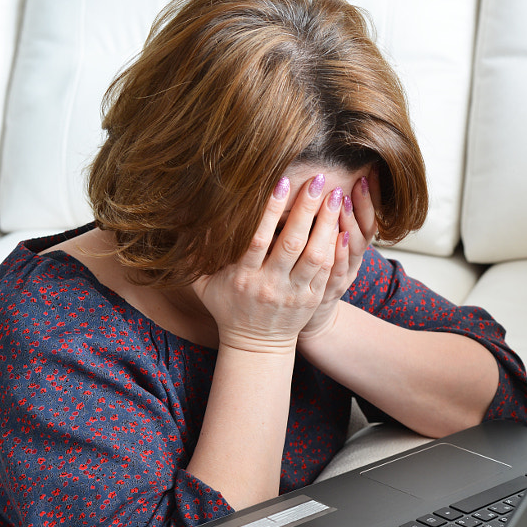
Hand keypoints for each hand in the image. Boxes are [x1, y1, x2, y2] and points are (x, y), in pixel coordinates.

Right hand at [191, 174, 343, 353]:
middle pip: (292, 243)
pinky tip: (342, 225)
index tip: (282, 183)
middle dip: (307, 209)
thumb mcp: (204, 285)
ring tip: (336, 196)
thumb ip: (195, 256)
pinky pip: (328, 271)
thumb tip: (184, 222)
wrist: (256, 346)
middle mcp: (271, 285)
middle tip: (318, 180)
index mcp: (243, 277)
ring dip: (327, 224)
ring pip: (316, 255)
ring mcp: (295, 293)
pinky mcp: (313, 299)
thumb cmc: (228, 308)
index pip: (258, 239)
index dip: (271, 211)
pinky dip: (336, 248)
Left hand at [299, 174, 377, 342]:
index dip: (371, 195)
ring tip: (343, 200)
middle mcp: (353, 260)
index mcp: (353, 247)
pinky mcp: (328, 291)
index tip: (370, 170)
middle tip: (359, 180)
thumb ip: (324, 220)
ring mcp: (342, 276)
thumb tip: (323, 182)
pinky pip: (338, 271)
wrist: (309, 320)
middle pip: (366, 229)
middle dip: (364, 204)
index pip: (369, 215)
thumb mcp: (324, 247)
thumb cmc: (312, 276)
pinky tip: (339, 237)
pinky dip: (340, 255)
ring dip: (349, 223)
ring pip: (354, 248)